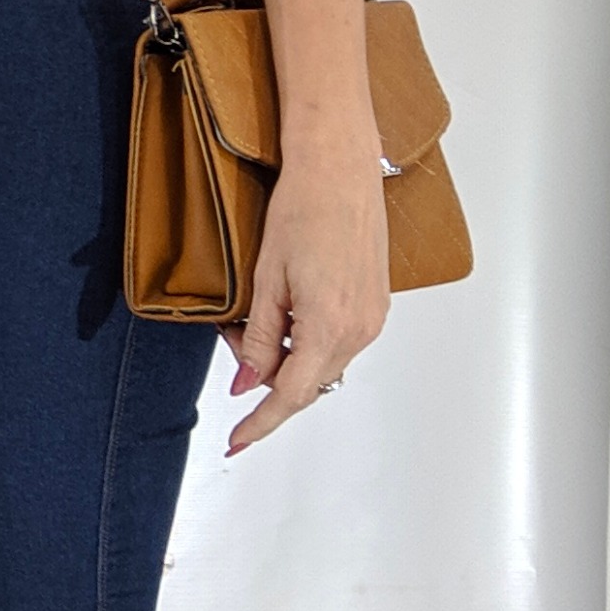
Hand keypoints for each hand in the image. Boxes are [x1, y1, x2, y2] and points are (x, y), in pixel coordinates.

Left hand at [224, 146, 390, 454]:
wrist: (339, 170)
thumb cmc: (302, 210)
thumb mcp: (267, 278)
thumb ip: (260, 338)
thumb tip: (248, 384)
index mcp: (330, 327)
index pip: (291, 394)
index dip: (261, 422)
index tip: (238, 441)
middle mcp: (360, 329)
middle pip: (308, 383)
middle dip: (266, 377)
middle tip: (233, 339)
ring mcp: (373, 318)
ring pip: (323, 364)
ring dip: (287, 356)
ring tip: (256, 317)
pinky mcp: (376, 304)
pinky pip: (339, 342)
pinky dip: (308, 340)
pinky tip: (287, 311)